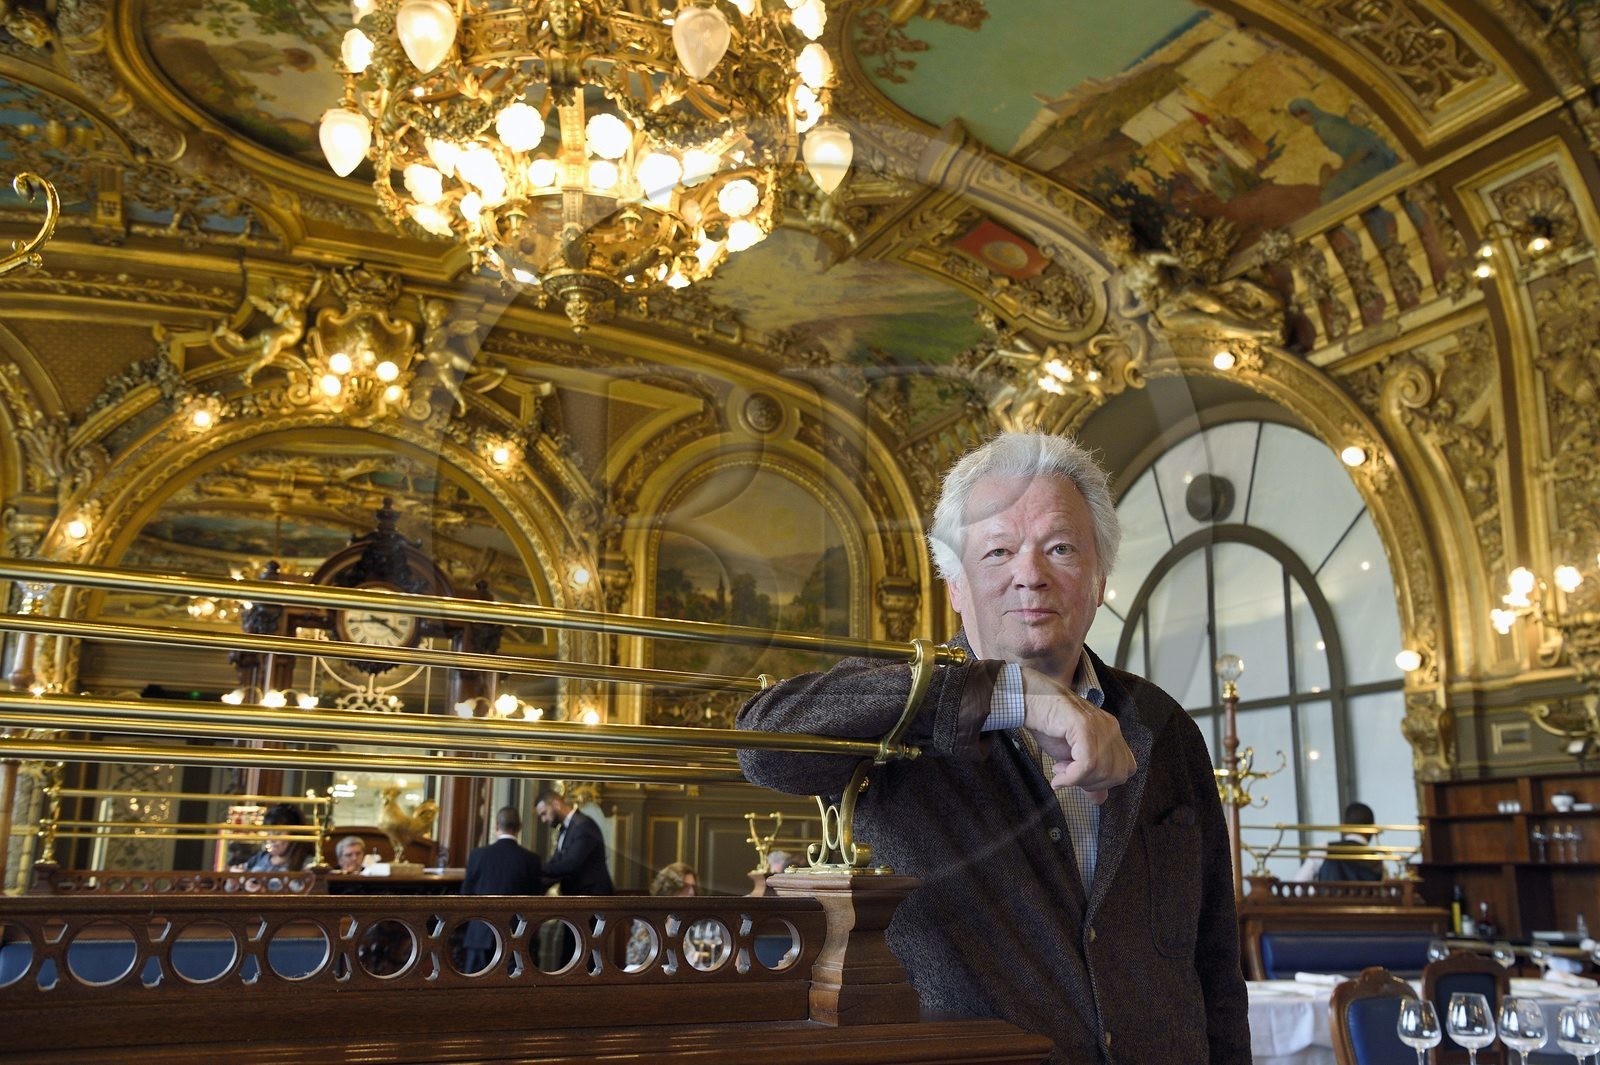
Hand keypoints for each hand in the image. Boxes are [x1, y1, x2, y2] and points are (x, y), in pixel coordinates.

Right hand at [1019, 667, 1134, 803]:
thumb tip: (1099, 800)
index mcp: (1112, 734)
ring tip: (1059, 774)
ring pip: (1103, 770)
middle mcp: (1110, 728)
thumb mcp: (1071, 757)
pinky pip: (1087, 763)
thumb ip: (1088, 776)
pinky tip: (1058, 777)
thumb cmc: (1048, 725)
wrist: (1029, 701)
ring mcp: (1100, 726)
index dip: (1105, 781)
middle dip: (1092, 784)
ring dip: (1079, 780)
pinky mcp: (1084, 726)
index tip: (1080, 780)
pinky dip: (1072, 777)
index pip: (1126, 769)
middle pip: (1118, 774)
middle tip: (1068, 778)